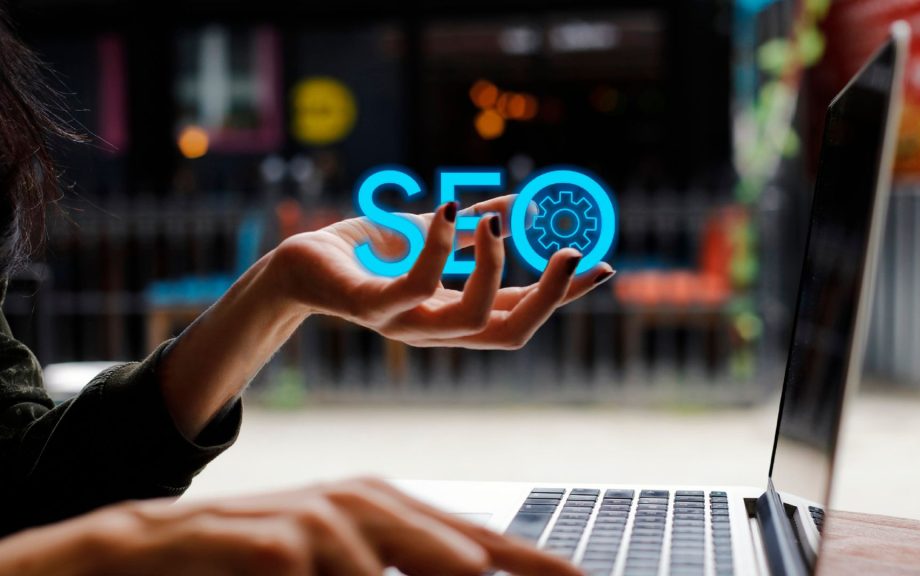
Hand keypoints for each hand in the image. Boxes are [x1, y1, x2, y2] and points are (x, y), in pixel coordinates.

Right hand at [74, 477, 581, 575]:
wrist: (154, 547)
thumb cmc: (257, 559)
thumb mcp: (335, 566)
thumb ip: (396, 568)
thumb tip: (469, 571)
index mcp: (383, 511)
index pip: (471, 539)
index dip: (529, 559)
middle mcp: (360, 505)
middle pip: (449, 541)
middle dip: (499, 560)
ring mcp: (317, 519)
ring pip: (380, 551)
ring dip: (412, 560)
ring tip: (457, 572)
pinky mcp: (270, 538)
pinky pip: (314, 568)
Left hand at [271, 195, 614, 348]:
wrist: (299, 262)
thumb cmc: (365, 252)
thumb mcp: (430, 235)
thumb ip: (472, 232)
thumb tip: (521, 206)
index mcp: (455, 314)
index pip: (523, 313)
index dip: (565, 295)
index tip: (604, 266)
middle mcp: (437, 329)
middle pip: (511, 331)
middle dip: (550, 295)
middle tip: (569, 250)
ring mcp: (405, 324)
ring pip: (474, 318)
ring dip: (497, 267)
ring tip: (498, 223)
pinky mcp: (371, 307)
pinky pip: (418, 285)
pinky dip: (441, 246)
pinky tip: (448, 207)